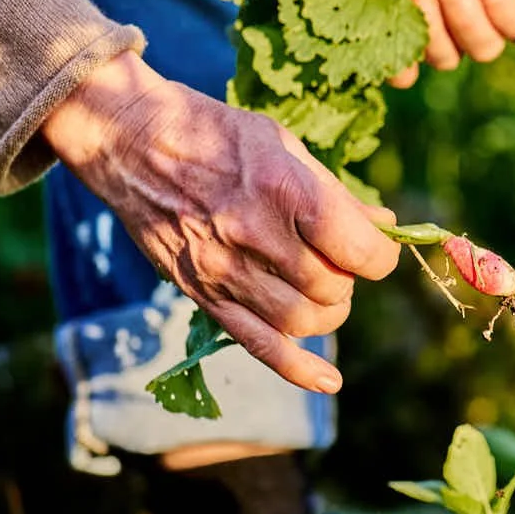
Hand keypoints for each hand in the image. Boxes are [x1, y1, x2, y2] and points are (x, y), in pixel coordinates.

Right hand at [41, 52, 399, 392]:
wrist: (130, 143)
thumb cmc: (214, 132)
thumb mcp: (282, 144)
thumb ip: (334, 192)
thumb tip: (384, 223)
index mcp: (284, 190)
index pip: (359, 250)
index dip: (381, 256)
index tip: (378, 250)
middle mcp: (254, 236)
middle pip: (331, 289)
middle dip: (348, 281)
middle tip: (338, 261)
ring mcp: (224, 270)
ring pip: (303, 322)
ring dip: (326, 313)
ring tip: (321, 290)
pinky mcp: (202, 294)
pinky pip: (258, 345)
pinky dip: (299, 369)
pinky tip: (329, 381)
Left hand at [270, 0, 514, 84]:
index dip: (507, 10)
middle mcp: (470, 3)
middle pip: (485, 45)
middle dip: (468, 19)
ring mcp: (430, 18)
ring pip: (446, 57)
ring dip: (433, 31)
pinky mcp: (387, 25)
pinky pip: (399, 66)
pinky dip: (394, 59)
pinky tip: (379, 26)